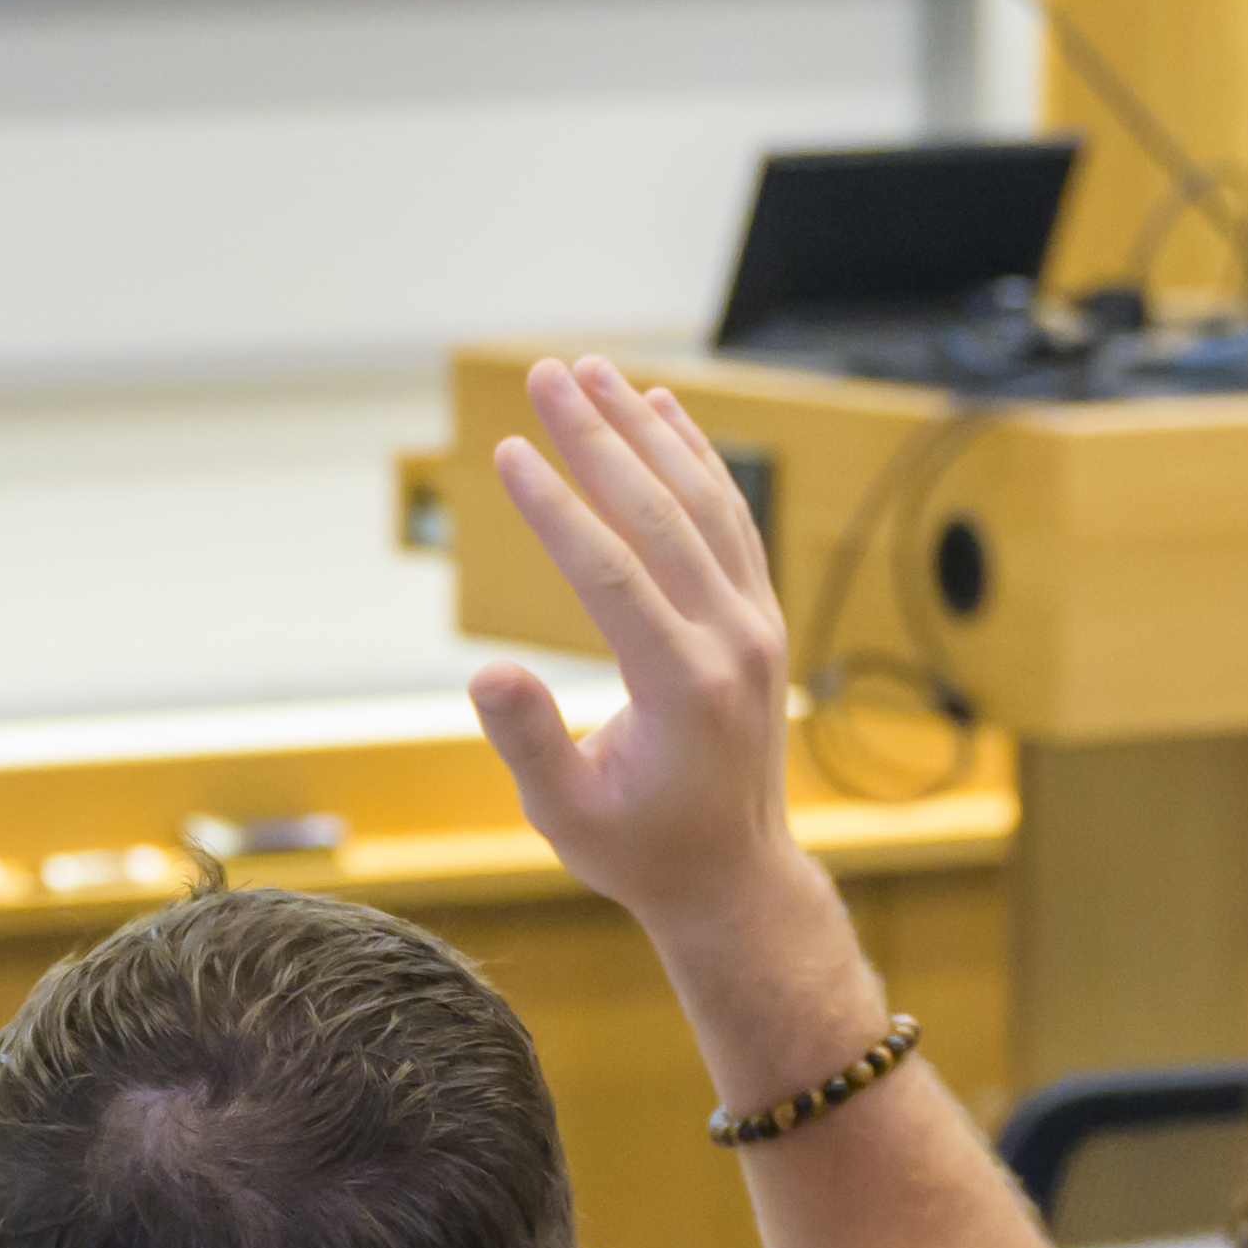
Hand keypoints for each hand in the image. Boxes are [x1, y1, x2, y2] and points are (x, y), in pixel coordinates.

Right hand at [464, 353, 845, 1042]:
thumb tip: (487, 671)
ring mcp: (756, 625)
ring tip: (594, 371)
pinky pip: (732, 520)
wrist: (734, 876)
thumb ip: (530, 741)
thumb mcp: (567, 815)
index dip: (555, 507)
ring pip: (703, 503)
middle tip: (544, 373)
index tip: (506, 449)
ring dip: (646, 431)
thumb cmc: (638, 849)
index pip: (612, 573)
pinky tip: (662, 410)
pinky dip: (699, 460)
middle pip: (659, 515)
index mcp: (682, 689)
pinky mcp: (760, 617)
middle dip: (597, 437)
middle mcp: (733, 642)